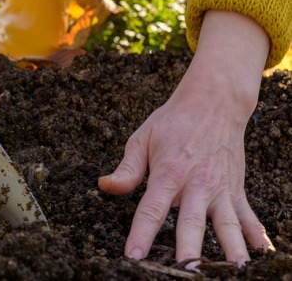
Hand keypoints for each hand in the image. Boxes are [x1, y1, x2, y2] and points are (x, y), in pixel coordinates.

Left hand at [99, 10, 274, 265]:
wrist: (214, 103)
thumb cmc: (173, 122)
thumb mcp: (142, 139)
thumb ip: (126, 169)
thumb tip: (104, 186)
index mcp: (169, 173)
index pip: (152, 209)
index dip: (141, 234)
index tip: (134, 256)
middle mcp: (197, 185)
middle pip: (192, 223)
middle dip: (189, 250)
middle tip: (185, 271)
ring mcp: (220, 189)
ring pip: (227, 225)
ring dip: (231, 249)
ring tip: (234, 270)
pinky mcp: (236, 190)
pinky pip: (248, 217)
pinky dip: (257, 236)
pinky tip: (264, 255)